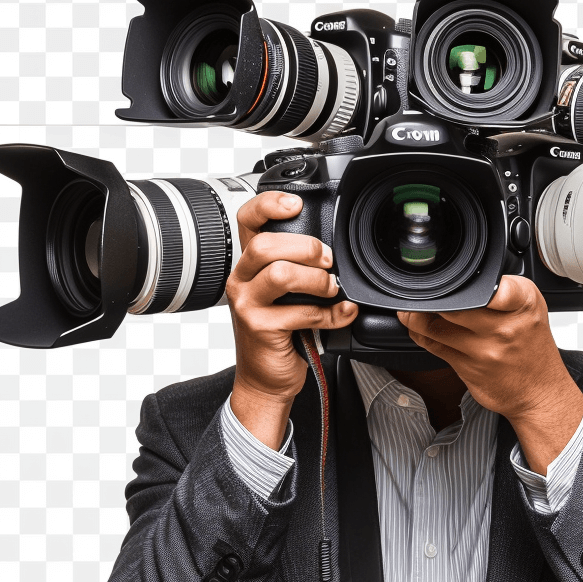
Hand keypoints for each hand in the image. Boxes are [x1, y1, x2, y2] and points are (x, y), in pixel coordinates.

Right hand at [226, 191, 357, 446]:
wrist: (264, 378)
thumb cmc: (279, 332)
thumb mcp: (285, 294)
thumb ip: (299, 268)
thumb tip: (335, 250)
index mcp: (248, 265)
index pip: (247, 220)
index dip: (269, 204)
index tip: (296, 205)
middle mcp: (241, 280)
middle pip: (265, 245)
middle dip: (306, 247)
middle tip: (327, 260)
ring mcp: (247, 304)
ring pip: (280, 273)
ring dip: (317, 279)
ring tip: (332, 288)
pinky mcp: (260, 328)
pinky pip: (301, 312)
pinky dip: (331, 314)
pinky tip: (341, 314)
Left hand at [397, 275, 582, 473]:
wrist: (538, 390)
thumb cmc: (532, 343)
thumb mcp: (530, 305)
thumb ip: (503, 288)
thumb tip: (465, 276)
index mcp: (522, 305)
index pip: (494, 289)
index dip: (471, 284)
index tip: (456, 281)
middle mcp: (503, 328)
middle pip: (452, 306)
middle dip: (433, 296)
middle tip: (422, 289)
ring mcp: (484, 352)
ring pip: (435, 326)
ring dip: (417, 315)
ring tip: (414, 306)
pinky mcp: (467, 369)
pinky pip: (433, 346)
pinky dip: (419, 332)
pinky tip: (418, 325)